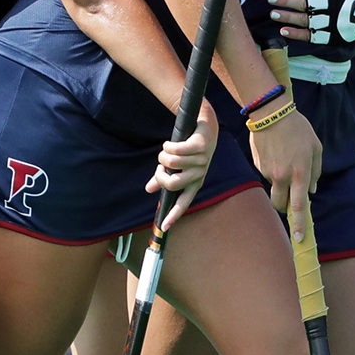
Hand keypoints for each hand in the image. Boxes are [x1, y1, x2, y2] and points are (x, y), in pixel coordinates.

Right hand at [148, 103, 219, 229]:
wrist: (205, 128)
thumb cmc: (189, 151)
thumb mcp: (177, 167)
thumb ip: (163, 179)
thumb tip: (149, 190)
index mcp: (194, 183)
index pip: (183, 203)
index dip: (173, 215)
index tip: (164, 227)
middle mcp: (199, 175)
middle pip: (172, 183)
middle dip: (160, 174)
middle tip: (160, 167)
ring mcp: (202, 161)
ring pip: (172, 163)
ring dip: (163, 155)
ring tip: (166, 150)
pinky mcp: (200, 147)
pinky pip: (176, 150)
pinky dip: (168, 146)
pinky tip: (168, 144)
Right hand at [248, 104, 319, 240]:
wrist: (271, 113)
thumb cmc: (298, 129)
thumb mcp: (316, 147)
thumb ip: (316, 170)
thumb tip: (311, 189)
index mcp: (300, 173)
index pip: (299, 206)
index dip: (300, 224)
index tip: (300, 238)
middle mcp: (282, 177)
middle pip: (280, 205)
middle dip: (285, 206)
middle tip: (290, 198)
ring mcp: (268, 172)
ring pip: (273, 188)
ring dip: (279, 183)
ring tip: (283, 159)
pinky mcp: (258, 165)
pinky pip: (266, 174)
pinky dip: (271, 168)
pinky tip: (275, 152)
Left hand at [269, 0, 354, 44]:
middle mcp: (331, 4)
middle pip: (306, 3)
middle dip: (287, 0)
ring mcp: (331, 21)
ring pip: (306, 20)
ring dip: (288, 17)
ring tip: (273, 14)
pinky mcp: (331, 36)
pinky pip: (312, 36)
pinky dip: (297, 34)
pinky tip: (283, 30)